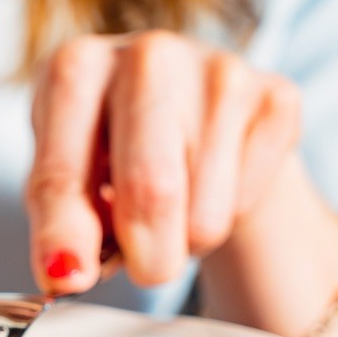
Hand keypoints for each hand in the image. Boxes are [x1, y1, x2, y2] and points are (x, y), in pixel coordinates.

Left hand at [26, 31, 300, 292]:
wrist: (190, 109)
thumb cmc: (109, 149)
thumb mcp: (68, 178)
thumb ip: (61, 224)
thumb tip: (65, 276)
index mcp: (74, 69)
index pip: (62, 170)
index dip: (63, 235)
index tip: (67, 280)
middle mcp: (146, 56)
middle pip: (150, 190)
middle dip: (146, 256)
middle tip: (145, 270)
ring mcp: (217, 70)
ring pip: (205, 214)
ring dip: (186, 241)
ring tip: (173, 211)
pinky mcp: (276, 97)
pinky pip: (247, 202)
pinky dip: (228, 217)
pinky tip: (213, 184)